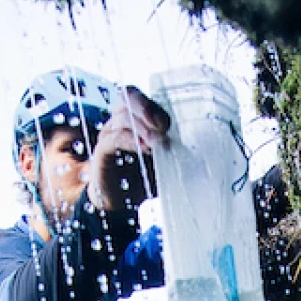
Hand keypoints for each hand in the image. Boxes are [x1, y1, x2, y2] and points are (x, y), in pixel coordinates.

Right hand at [86, 86, 169, 213]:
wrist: (122, 205)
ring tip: (156, 143)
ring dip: (142, 127)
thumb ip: (175, 149)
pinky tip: (143, 149)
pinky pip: (113, 138)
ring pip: (122, 116)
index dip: (153, 103)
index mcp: (135, 117)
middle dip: (148, 108)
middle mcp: (119, 120)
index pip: (140, 95)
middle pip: (128, 96)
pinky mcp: (101, 151)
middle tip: (163, 127)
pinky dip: (129, 140)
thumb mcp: (165, 160)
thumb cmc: (145, 178)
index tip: (168, 123)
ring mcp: (108, 134)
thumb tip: (199, 146)